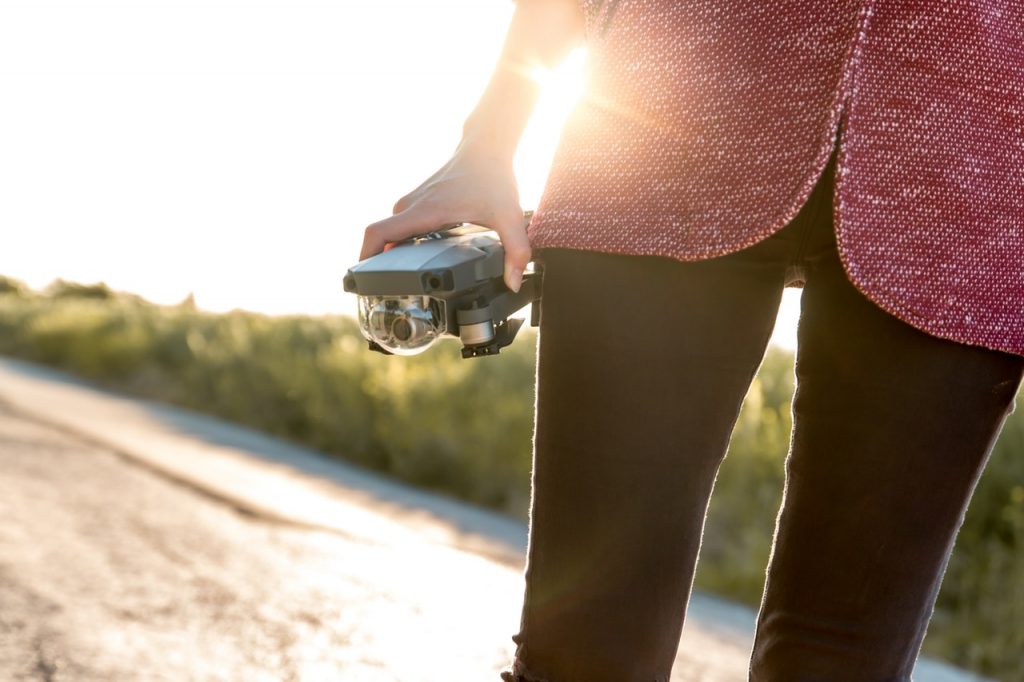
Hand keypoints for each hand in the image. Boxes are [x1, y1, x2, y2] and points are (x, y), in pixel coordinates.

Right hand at [360, 147, 530, 291]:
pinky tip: (415, 261)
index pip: (377, 233)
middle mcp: (410, 207)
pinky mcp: (416, 203)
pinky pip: (399, 228)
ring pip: (390, 234)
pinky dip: (400, 245)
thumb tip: (512, 282)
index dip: (364, 258)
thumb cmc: (493, 177)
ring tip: (403, 282)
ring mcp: (411, 203)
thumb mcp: (509, 216)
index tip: (364, 280)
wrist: (485, 147)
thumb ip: (516, 250)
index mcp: (424, 211)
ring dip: (390, 256)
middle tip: (389, 293)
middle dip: (378, 267)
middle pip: (379, 240)